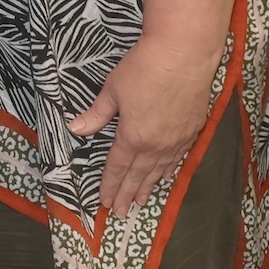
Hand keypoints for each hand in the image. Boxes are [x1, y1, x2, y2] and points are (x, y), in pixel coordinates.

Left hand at [67, 36, 221, 220]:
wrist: (184, 55)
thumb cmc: (144, 68)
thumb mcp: (113, 90)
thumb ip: (96, 114)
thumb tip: (75, 129)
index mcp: (132, 136)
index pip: (117, 167)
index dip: (110, 186)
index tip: (105, 203)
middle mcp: (155, 144)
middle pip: (138, 175)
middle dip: (127, 194)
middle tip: (121, 213)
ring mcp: (176, 139)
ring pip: (159, 170)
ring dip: (148, 187)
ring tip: (140, 202)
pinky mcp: (192, 130)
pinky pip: (178, 158)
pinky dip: (168, 170)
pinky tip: (165, 176)